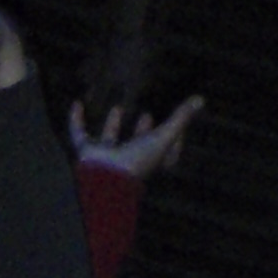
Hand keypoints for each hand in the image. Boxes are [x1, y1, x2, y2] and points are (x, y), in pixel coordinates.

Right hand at [66, 94, 203, 179]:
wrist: (107, 178)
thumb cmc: (138, 160)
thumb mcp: (164, 136)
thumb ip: (180, 118)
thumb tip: (201, 99)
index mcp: (149, 160)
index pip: (165, 150)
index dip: (173, 138)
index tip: (177, 121)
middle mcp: (128, 160)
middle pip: (137, 145)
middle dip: (142, 130)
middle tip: (147, 114)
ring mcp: (106, 158)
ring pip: (109, 140)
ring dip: (112, 125)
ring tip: (118, 107)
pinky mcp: (87, 153)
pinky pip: (79, 135)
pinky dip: (76, 121)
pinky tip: (77, 103)